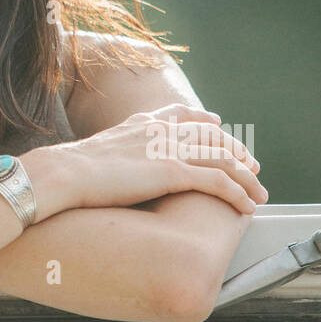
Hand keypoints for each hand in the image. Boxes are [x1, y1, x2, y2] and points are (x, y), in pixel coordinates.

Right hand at [23, 105, 267, 218]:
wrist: (62, 174)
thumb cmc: (68, 172)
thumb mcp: (95, 153)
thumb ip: (113, 155)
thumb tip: (108, 169)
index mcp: (141, 122)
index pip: (183, 114)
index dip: (206, 120)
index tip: (219, 123)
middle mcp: (159, 130)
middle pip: (212, 134)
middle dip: (236, 150)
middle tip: (252, 165)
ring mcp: (167, 149)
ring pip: (223, 158)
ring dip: (246, 177)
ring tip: (258, 193)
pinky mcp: (172, 172)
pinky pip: (218, 182)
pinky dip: (238, 193)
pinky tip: (246, 206)